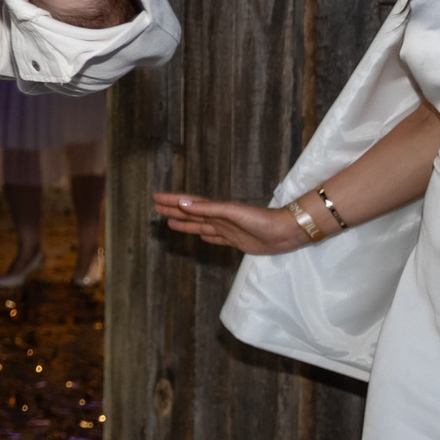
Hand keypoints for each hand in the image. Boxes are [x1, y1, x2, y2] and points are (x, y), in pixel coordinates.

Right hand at [151, 191, 310, 254]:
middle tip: (156, 208)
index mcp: (216, 209)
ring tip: (170, 222)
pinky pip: (216, 238)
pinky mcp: (236, 241)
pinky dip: (206, 236)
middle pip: (191, 213)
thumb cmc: (260, 220)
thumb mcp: (232, 212)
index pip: (189, 203)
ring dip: (185, 223)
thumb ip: (208, 209)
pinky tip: (201, 236)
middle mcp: (219, 218)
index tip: (155, 197)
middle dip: (174, 210)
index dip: (172, 200)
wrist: (284, 232)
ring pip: (200, 225)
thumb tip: (183, 203)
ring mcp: (227, 230)